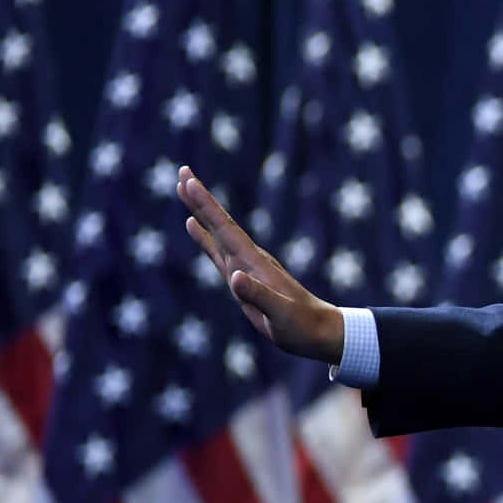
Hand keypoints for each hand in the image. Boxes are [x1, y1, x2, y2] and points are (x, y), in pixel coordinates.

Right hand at [178, 166, 344, 363]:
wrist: (319, 331)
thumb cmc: (302, 325)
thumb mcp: (281, 314)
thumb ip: (259, 296)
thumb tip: (234, 277)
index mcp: (254, 264)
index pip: (226, 229)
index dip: (207, 206)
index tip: (190, 181)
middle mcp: (249, 259)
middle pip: (220, 223)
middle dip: (200, 199)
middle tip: (183, 170)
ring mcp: (246, 266)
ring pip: (216, 232)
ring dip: (200, 211)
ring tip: (184, 188)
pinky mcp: (243, 278)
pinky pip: (218, 251)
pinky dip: (204, 236)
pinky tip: (193, 225)